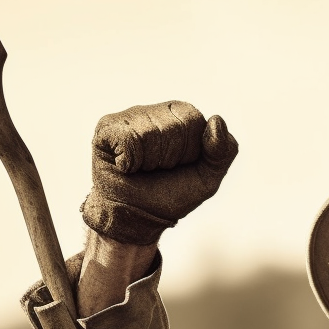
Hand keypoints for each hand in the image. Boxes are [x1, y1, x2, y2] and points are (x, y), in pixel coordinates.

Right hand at [81, 101, 238, 245]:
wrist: (138, 217)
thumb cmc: (171, 194)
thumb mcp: (207, 178)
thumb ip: (223, 151)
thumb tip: (217, 119)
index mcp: (180, 116)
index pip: (194, 121)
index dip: (191, 151)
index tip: (179, 166)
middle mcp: (154, 111)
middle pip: (174, 126)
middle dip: (171, 158)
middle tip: (160, 170)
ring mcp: (128, 117)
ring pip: (149, 133)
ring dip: (150, 163)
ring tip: (143, 169)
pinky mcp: (106, 128)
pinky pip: (126, 139)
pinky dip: (129, 162)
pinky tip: (126, 167)